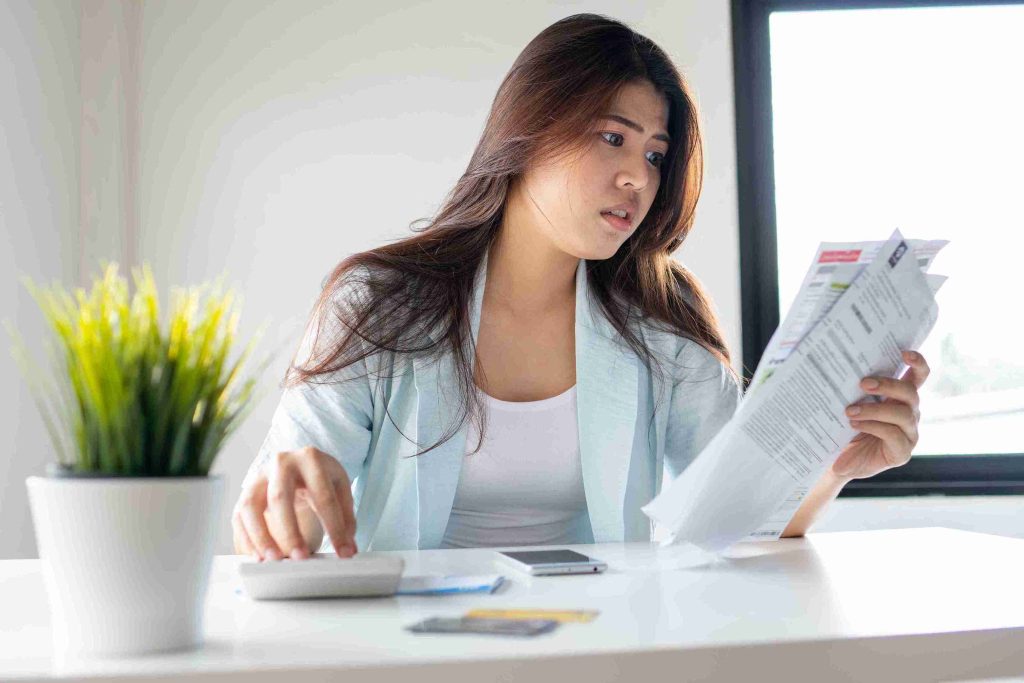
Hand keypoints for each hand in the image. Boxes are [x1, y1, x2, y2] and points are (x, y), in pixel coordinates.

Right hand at [232, 446, 357, 560]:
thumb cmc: (320, 478)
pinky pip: (239, 517)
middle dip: (290, 531)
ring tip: (274, 560)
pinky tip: (258, 557)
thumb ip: (346, 517)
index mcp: (310, 459)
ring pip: (251, 506)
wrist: (297, 464)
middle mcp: (280, 464)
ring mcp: (258, 477)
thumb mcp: (339, 488)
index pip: (323, 496)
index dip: (335, 527)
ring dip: (260, 536)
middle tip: (301, 558)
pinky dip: (247, 540)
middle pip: (280, 497)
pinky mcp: (245, 493)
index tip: (344, 553)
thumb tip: (348, 549)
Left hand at [831, 350, 930, 479]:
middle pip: (910, 393)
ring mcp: (909, 434)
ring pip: (903, 414)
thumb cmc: (846, 428)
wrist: (840, 459)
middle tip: (863, 383)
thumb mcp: (850, 405)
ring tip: (850, 411)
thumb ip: (854, 389)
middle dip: (888, 385)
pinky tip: (855, 425)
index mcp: (901, 398)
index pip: (918, 377)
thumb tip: (837, 361)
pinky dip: (873, 426)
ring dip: (875, 410)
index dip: (918, 363)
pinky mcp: (902, 452)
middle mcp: (910, 413)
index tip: (905, 352)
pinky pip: (893, 435)